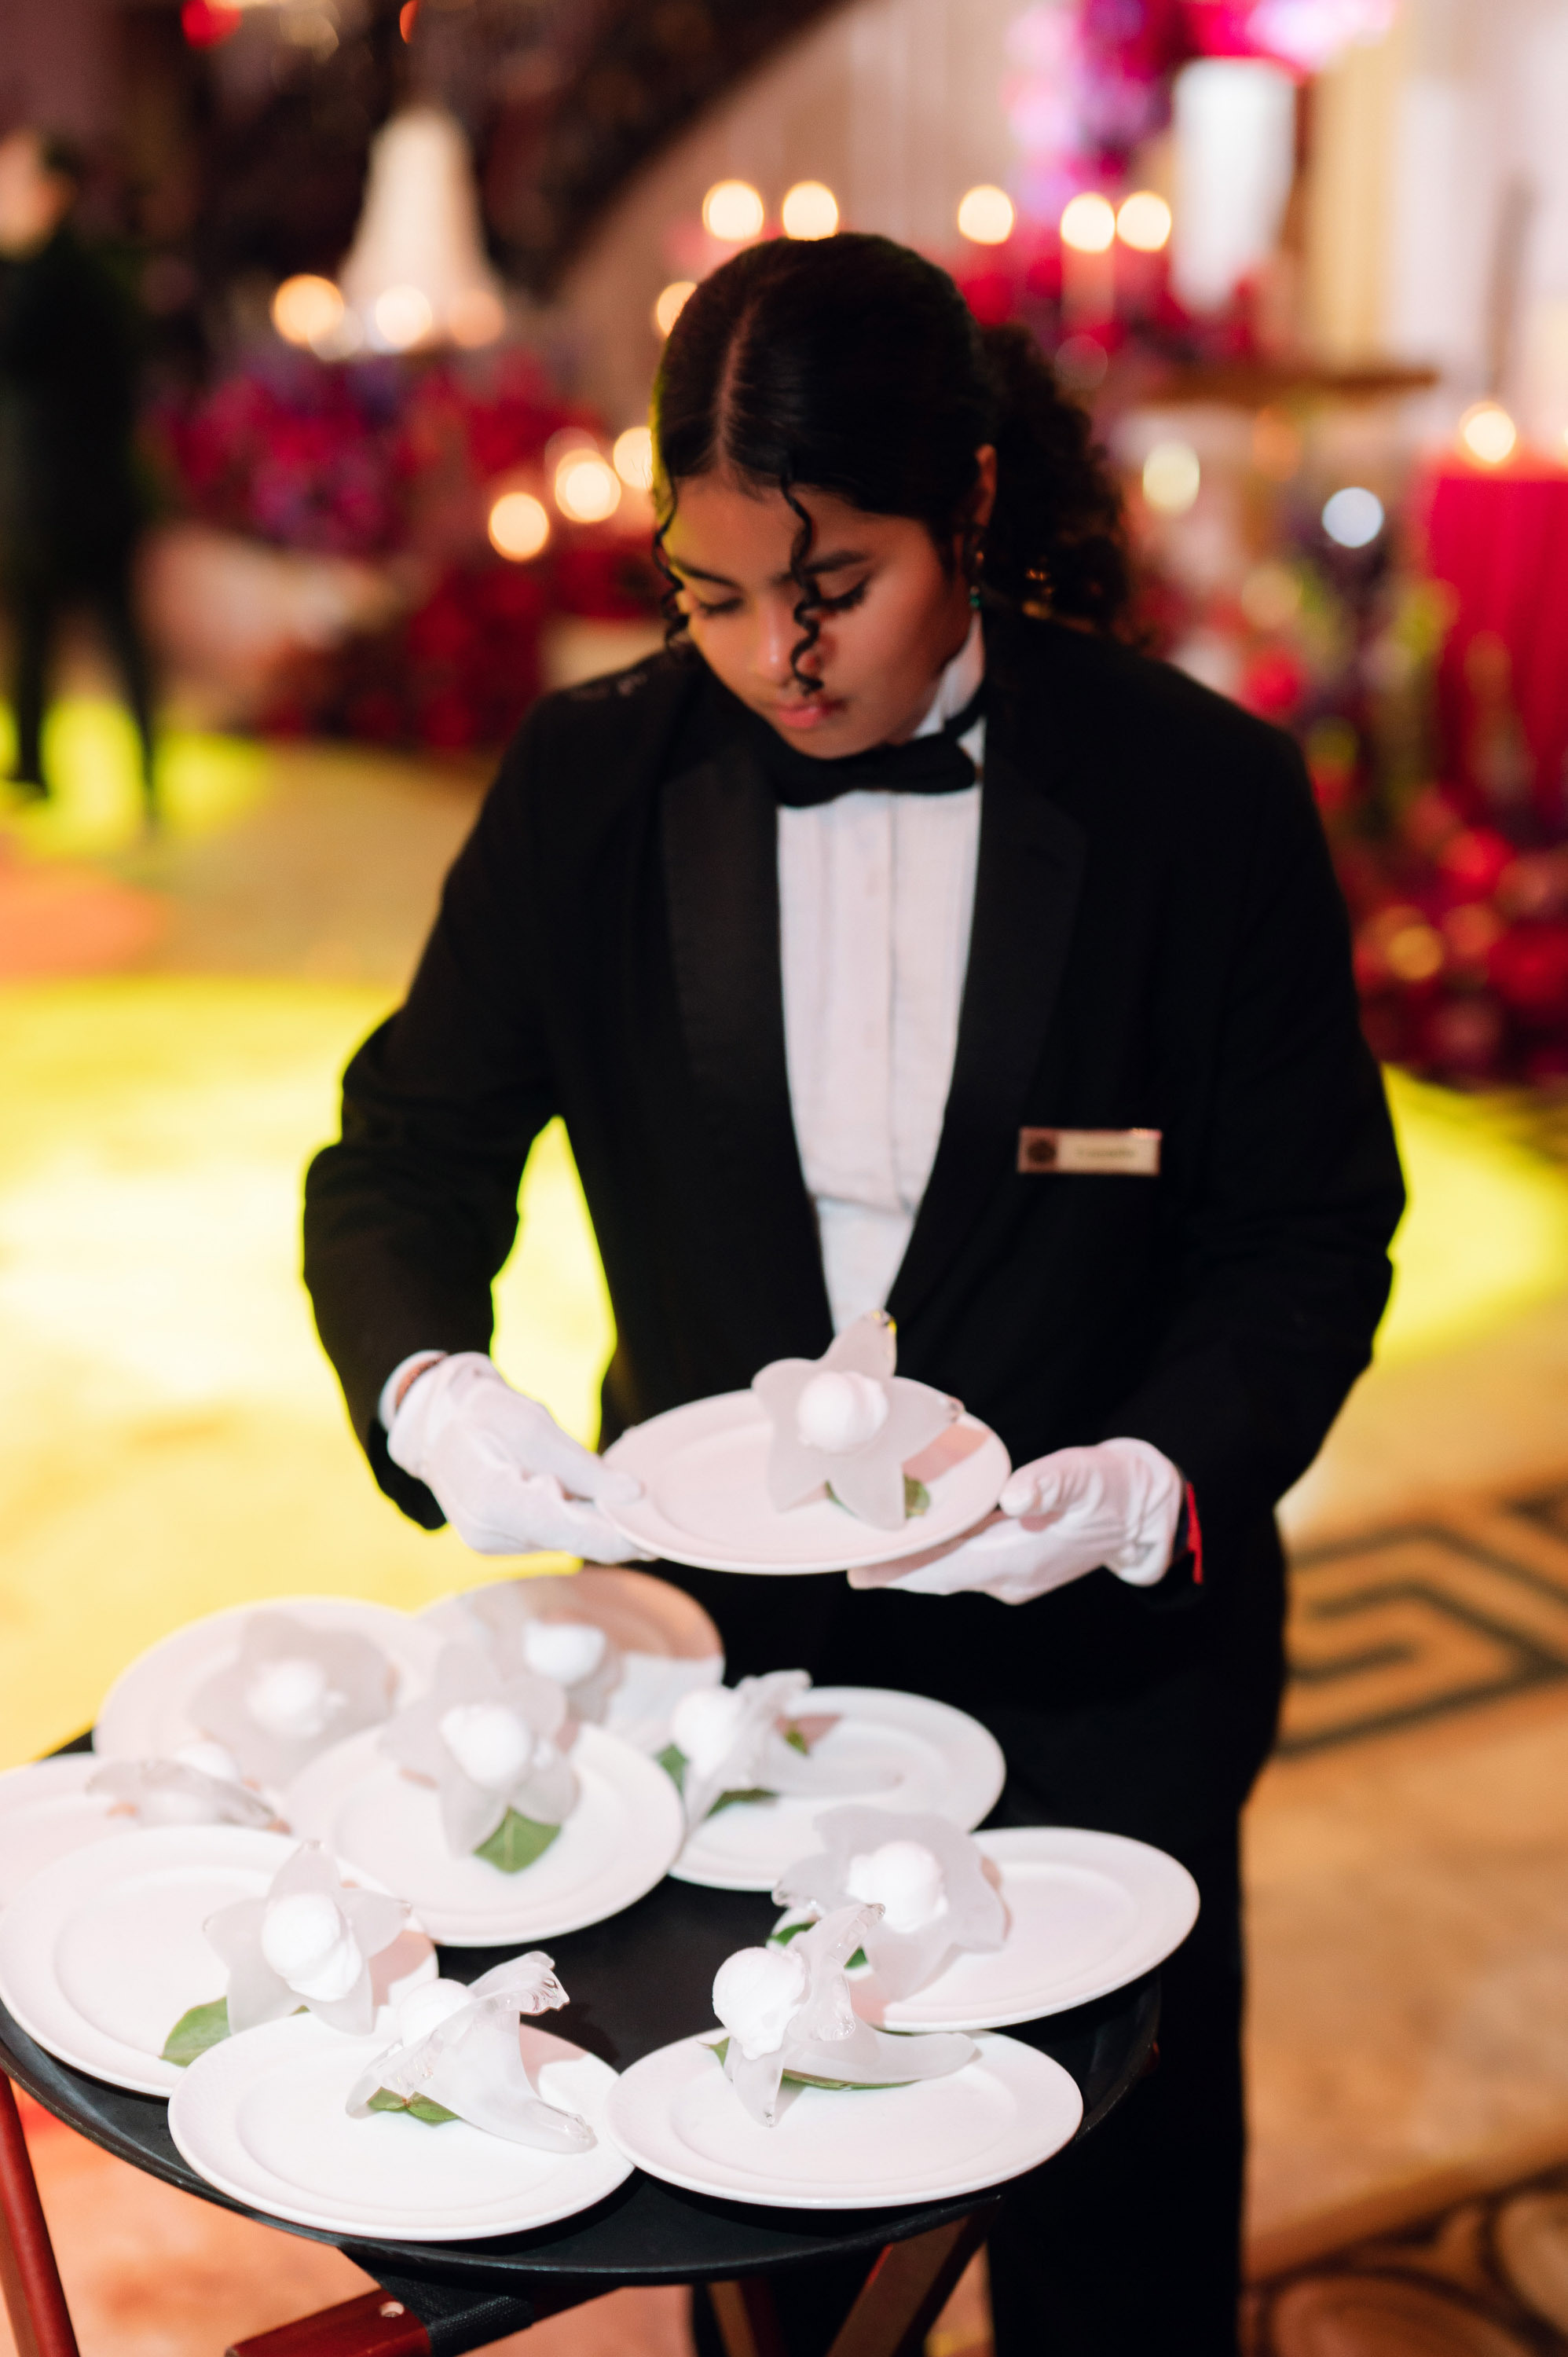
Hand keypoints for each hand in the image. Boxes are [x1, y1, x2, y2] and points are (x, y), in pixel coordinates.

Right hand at [387, 1353, 650, 1562]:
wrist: (437, 1421)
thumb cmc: (485, 1413)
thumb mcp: (536, 1426)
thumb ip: (585, 1468)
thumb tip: (634, 1495)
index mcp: (495, 1503)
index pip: (570, 1531)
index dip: (617, 1538)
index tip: (657, 1539)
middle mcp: (490, 1535)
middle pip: (569, 1540)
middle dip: (612, 1530)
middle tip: (654, 1522)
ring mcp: (493, 1543)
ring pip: (562, 1538)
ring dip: (593, 1521)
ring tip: (620, 1497)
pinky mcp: (500, 1541)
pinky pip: (549, 1533)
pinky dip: (572, 1517)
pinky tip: (588, 1498)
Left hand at [847, 1438, 1183, 1605]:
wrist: (1145, 1512)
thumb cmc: (1112, 1487)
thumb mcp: (1086, 1475)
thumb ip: (1050, 1483)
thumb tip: (1014, 1496)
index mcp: (1021, 1561)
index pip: (948, 1570)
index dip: (902, 1571)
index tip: (860, 1572)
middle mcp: (1011, 1578)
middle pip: (938, 1576)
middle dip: (894, 1570)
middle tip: (847, 1558)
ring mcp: (1013, 1577)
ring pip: (948, 1572)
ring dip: (911, 1563)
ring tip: (868, 1546)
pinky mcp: (1016, 1565)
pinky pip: (963, 1564)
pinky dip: (935, 1554)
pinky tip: (914, 1536)